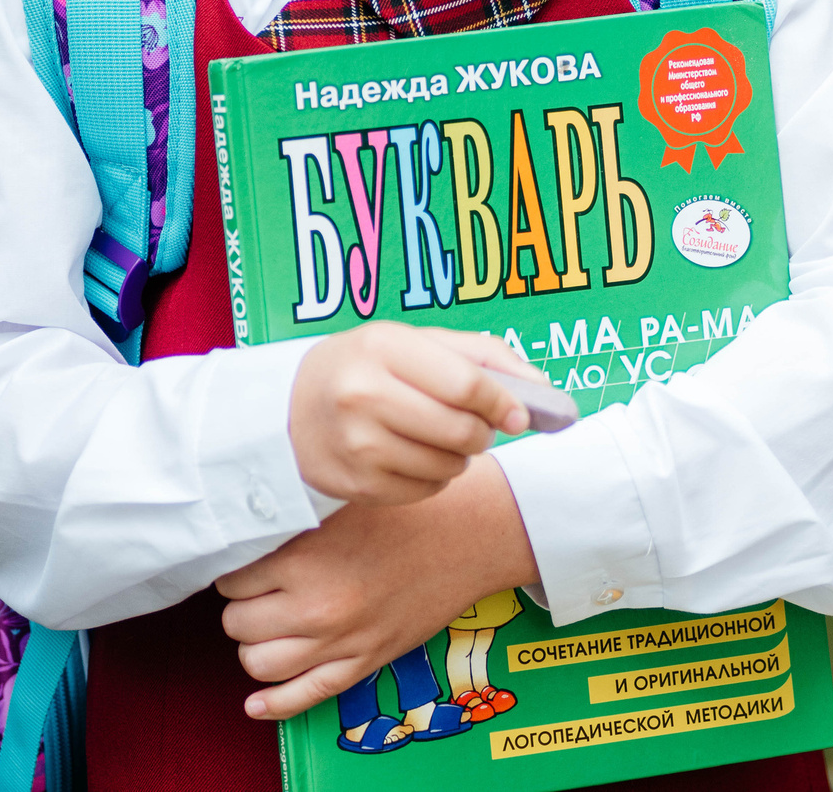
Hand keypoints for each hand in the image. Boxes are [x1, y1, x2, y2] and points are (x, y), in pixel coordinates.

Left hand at [219, 455, 541, 719]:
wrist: (471, 535)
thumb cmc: (411, 509)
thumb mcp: (342, 501)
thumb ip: (294, 519)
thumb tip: (249, 533)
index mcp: (305, 560)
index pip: (233, 579)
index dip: (238, 569)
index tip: (250, 561)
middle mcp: (316, 607)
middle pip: (239, 623)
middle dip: (244, 606)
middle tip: (260, 589)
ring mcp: (340, 641)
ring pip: (260, 663)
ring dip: (256, 645)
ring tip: (269, 624)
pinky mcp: (364, 662)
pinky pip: (305, 696)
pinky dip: (273, 703)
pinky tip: (257, 702)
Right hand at [288, 322, 542, 505]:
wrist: (291, 408)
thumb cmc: (368, 366)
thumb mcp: (415, 342)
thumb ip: (481, 355)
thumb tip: (541, 387)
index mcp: (383, 347)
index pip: (465, 383)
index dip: (503, 402)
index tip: (521, 414)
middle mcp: (363, 396)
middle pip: (460, 431)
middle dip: (483, 432)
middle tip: (476, 424)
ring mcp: (355, 445)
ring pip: (447, 466)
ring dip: (460, 456)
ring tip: (438, 436)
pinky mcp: (353, 484)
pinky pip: (425, 490)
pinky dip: (434, 477)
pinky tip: (413, 455)